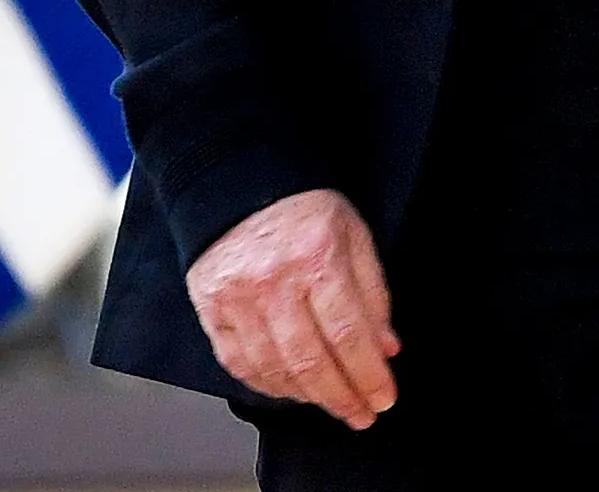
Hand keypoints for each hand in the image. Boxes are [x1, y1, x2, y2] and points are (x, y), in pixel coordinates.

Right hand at [185, 188, 399, 427]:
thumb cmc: (303, 208)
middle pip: (311, 360)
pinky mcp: (212, 309)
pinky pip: (240, 364)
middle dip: (342, 397)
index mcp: (317, 255)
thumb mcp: (352, 234)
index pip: (348, 333)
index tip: (384, 398)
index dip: (369, 375)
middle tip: (361, 414)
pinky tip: (291, 389)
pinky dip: (268, 385)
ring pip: (275, 369)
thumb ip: (372, 292)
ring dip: (308, 396)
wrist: (240, 183)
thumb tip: (386, 347)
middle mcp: (274, 280)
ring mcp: (238, 298)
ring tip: (331, 402)